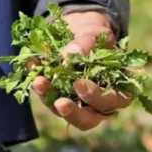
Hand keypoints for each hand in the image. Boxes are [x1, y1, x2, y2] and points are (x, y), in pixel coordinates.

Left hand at [32, 10, 131, 129]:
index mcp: (120, 89)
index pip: (114, 102)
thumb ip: (87, 43)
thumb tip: (71, 54)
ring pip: (64, 113)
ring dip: (50, 100)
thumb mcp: (95, 32)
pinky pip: (47, 98)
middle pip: (89, 120)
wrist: (77, 31)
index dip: (97, 97)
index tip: (80, 84)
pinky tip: (32, 67)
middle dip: (73, 113)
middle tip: (60, 102)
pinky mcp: (56, 98)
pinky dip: (39, 86)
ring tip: (39, 82)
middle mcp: (98, 104)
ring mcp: (76, 104)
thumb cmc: (95, 36)